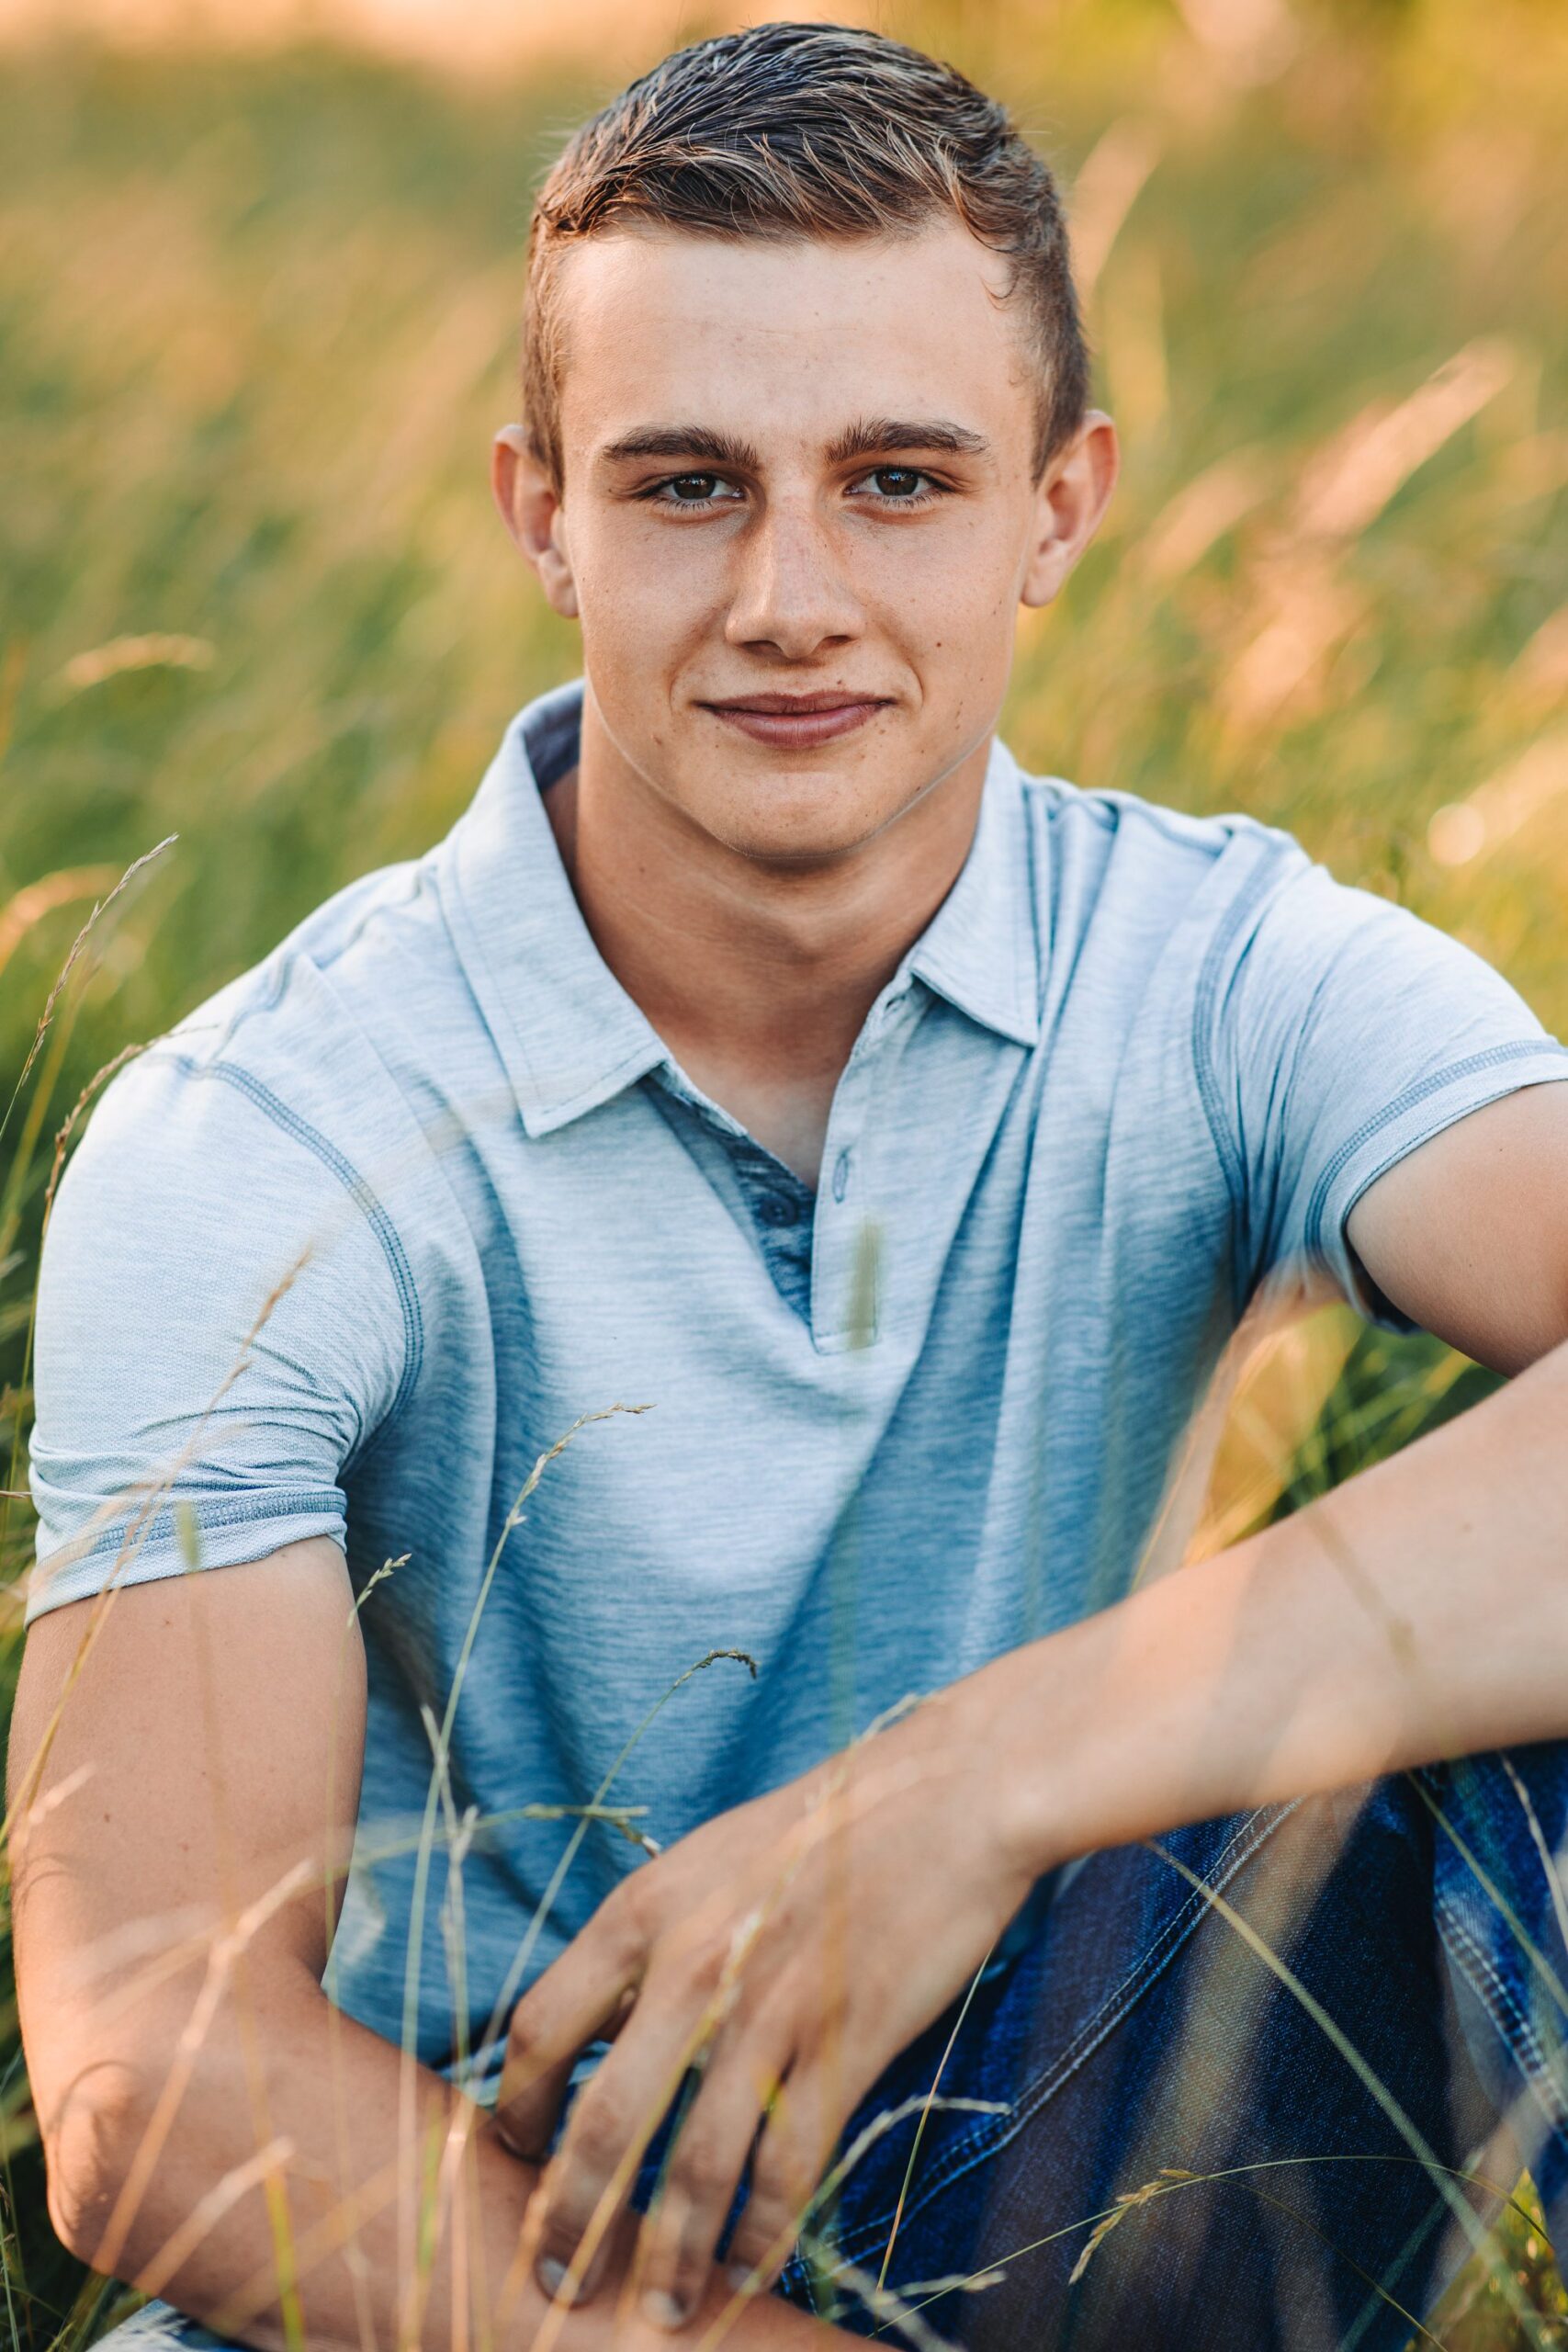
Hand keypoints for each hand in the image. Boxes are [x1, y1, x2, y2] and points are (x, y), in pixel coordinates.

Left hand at [493, 1673, 1040, 2332]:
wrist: (946, 1797)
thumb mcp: (704, 1863)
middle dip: (570, 2219)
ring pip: (696, 2167)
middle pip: (602, 2123)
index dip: (514, 2111)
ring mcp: (769, 2010)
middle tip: (558, 2280)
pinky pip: (788, 2166)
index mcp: (643, 1911)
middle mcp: (691, 1966)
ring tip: (658, 2311)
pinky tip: (749, 2267)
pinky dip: (763, 2233)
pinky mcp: (844, 2044)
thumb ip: (649, 1944)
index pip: (540, 2030)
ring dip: (669, 2256)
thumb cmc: (821, 1827)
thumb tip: (598, 2030)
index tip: (513, 2160)